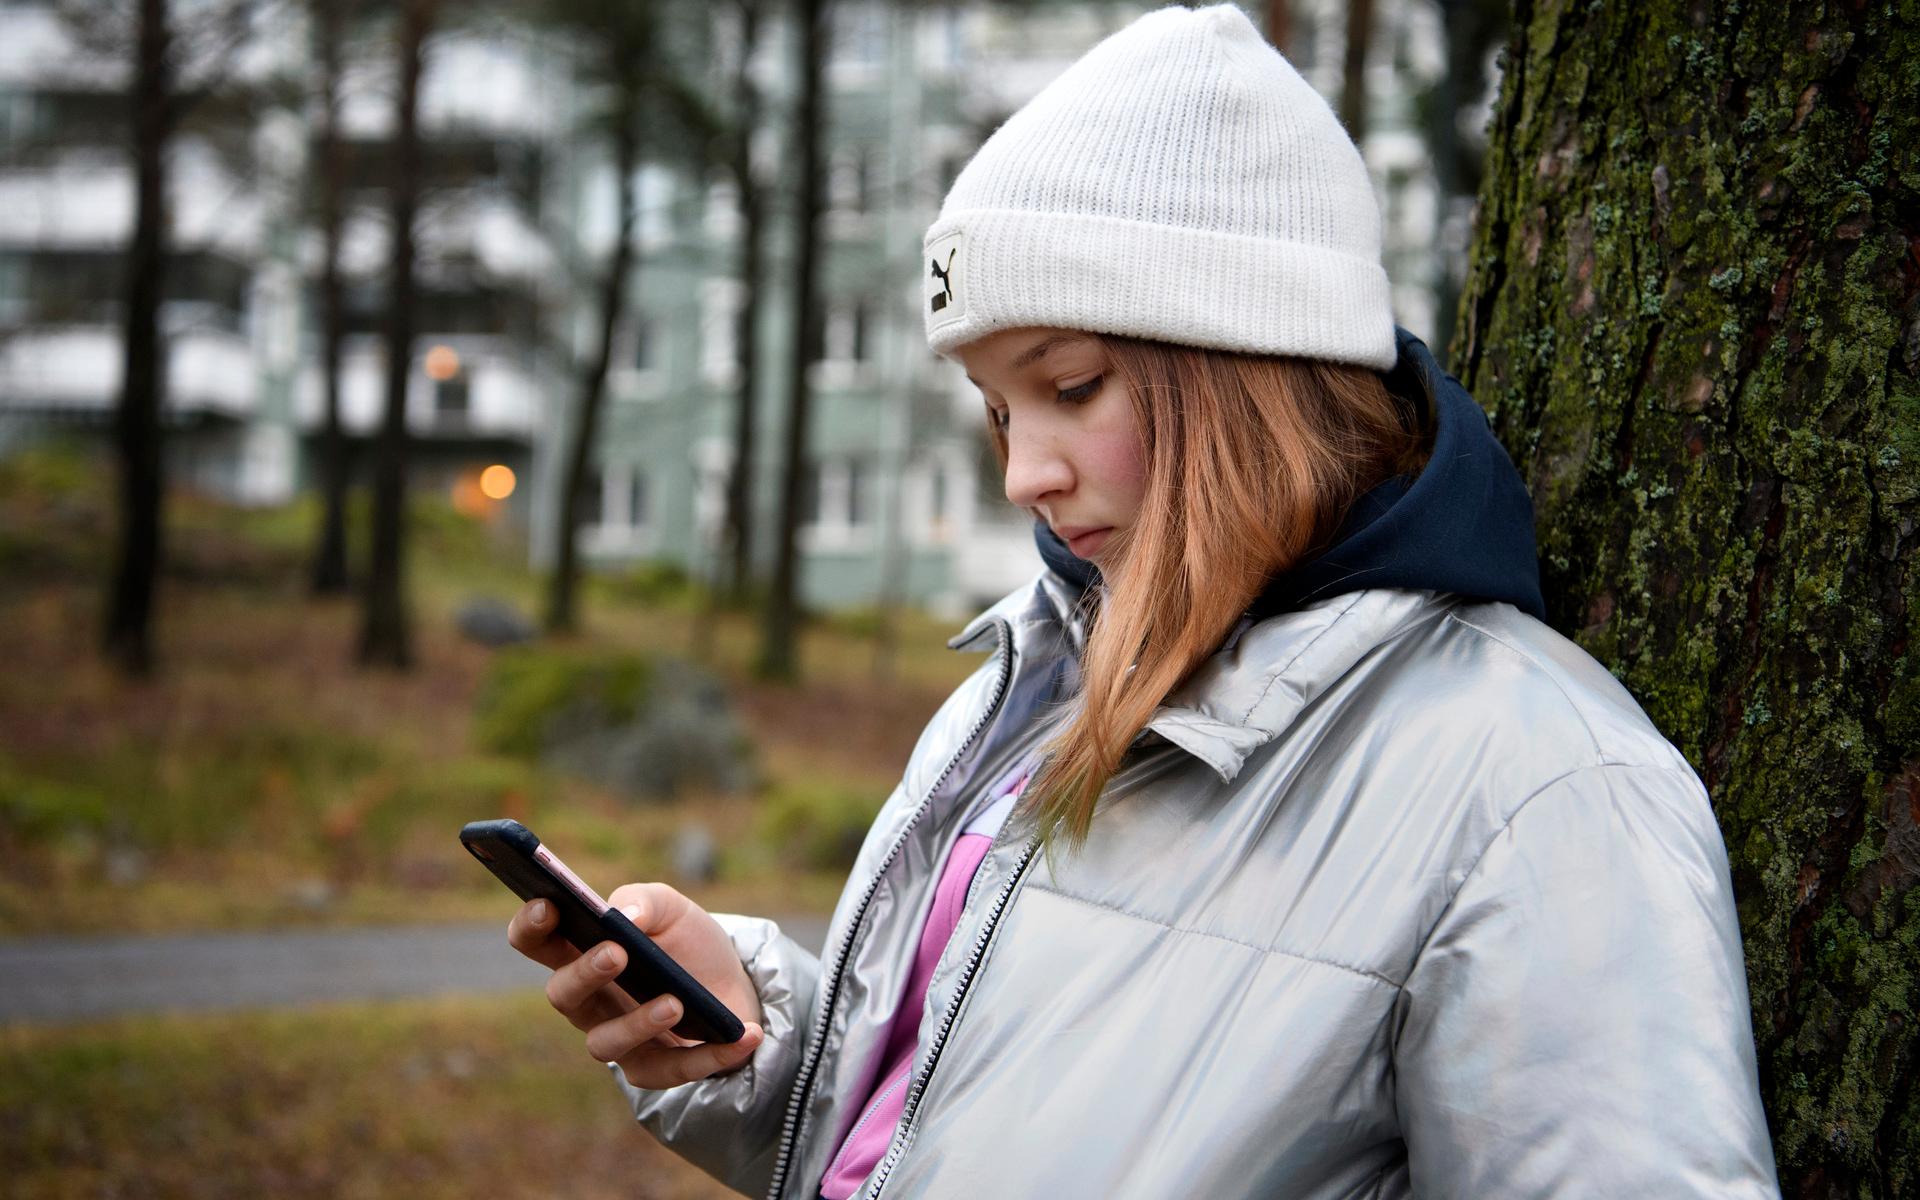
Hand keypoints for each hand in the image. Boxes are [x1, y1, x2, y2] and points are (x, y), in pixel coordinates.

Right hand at [507, 883, 765, 1088]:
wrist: (732, 982)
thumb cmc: (686, 943)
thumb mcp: (672, 909)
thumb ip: (644, 901)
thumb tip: (625, 919)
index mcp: (580, 953)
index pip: (536, 942)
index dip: (531, 926)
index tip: (548, 904)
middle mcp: (589, 1001)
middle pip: (563, 995)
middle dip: (585, 973)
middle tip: (616, 952)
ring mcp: (619, 1038)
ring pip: (605, 1044)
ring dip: (638, 1023)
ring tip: (675, 1002)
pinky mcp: (656, 1068)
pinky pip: (674, 1069)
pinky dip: (711, 1054)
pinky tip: (744, 1035)